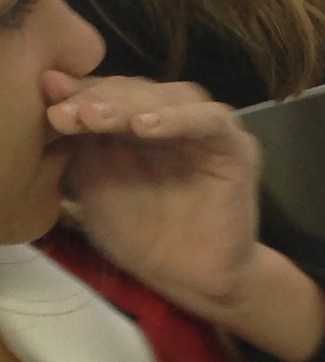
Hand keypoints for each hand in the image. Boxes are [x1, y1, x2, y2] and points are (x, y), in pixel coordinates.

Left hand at [48, 75, 260, 317]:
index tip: (52, 111)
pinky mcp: (235, 148)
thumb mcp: (92, 181)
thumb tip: (51, 85)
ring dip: (131, 103)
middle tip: (72, 115)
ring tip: (98, 119)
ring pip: (171, 95)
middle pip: (135, 87)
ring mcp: (204, 130)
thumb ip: (77, 137)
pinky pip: (210, 121)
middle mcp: (169, 118)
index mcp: (134, 121)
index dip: (79, 95)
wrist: (188, 277)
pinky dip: (179, 118)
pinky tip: (145, 127)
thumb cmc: (138, 234)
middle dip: (100, 98)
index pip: (105, 91)